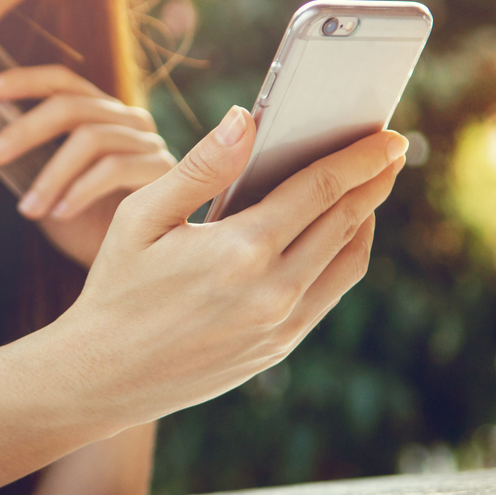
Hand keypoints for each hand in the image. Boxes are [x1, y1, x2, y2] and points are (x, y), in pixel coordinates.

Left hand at [0, 66, 176, 266]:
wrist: (130, 269)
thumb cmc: (87, 228)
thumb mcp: (50, 190)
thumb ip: (30, 163)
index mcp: (100, 116)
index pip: (64, 82)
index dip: (27, 80)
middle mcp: (128, 121)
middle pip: (72, 106)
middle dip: (26, 129)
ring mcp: (148, 143)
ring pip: (91, 139)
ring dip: (51, 175)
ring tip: (28, 209)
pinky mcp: (162, 171)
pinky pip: (115, 169)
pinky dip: (81, 191)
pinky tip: (61, 215)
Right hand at [57, 106, 407, 426]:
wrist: (103, 376)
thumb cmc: (115, 288)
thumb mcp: (141, 217)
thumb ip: (199, 166)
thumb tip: (246, 118)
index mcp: (240, 249)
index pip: (320, 188)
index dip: (359, 157)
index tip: (388, 135)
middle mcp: (272, 291)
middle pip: (345, 221)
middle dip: (374, 180)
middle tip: (393, 152)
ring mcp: (279, 326)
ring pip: (347, 262)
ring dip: (365, 220)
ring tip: (369, 191)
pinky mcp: (276, 349)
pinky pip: (329, 295)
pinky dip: (344, 259)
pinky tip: (334, 240)